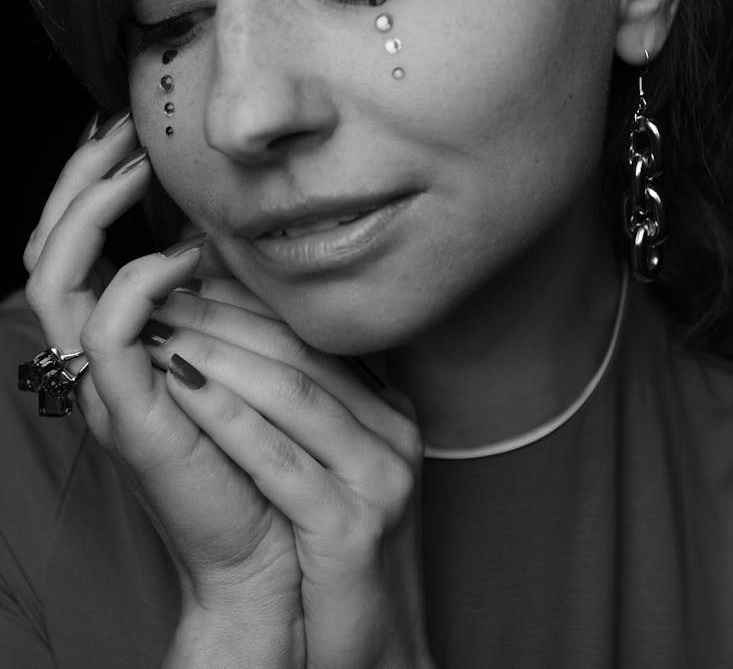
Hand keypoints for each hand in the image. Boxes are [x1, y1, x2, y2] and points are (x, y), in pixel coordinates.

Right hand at [23, 112, 305, 667]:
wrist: (276, 549)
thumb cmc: (262, 445)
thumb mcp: (239, 349)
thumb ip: (220, 296)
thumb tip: (220, 230)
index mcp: (114, 342)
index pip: (71, 245)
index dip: (86, 183)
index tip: (124, 129)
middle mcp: (93, 360)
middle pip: (46, 248)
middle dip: (76, 180)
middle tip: (118, 129)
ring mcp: (104, 387)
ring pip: (53, 278)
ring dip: (90, 211)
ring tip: (134, 168)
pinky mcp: (131, 415)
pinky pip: (105, 334)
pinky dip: (137, 282)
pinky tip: (183, 255)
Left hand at [141, 282, 433, 668]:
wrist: (365, 651)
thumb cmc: (325, 553)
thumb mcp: (330, 463)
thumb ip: (303, 403)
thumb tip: (235, 334)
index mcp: (389, 411)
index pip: (312, 336)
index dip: (246, 303)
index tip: (190, 278)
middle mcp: (394, 435)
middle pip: (301, 353)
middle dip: (223, 318)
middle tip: (163, 293)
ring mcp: (380, 479)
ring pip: (291, 393)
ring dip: (216, 356)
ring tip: (159, 331)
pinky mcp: (352, 527)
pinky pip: (277, 459)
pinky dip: (224, 417)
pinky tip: (180, 389)